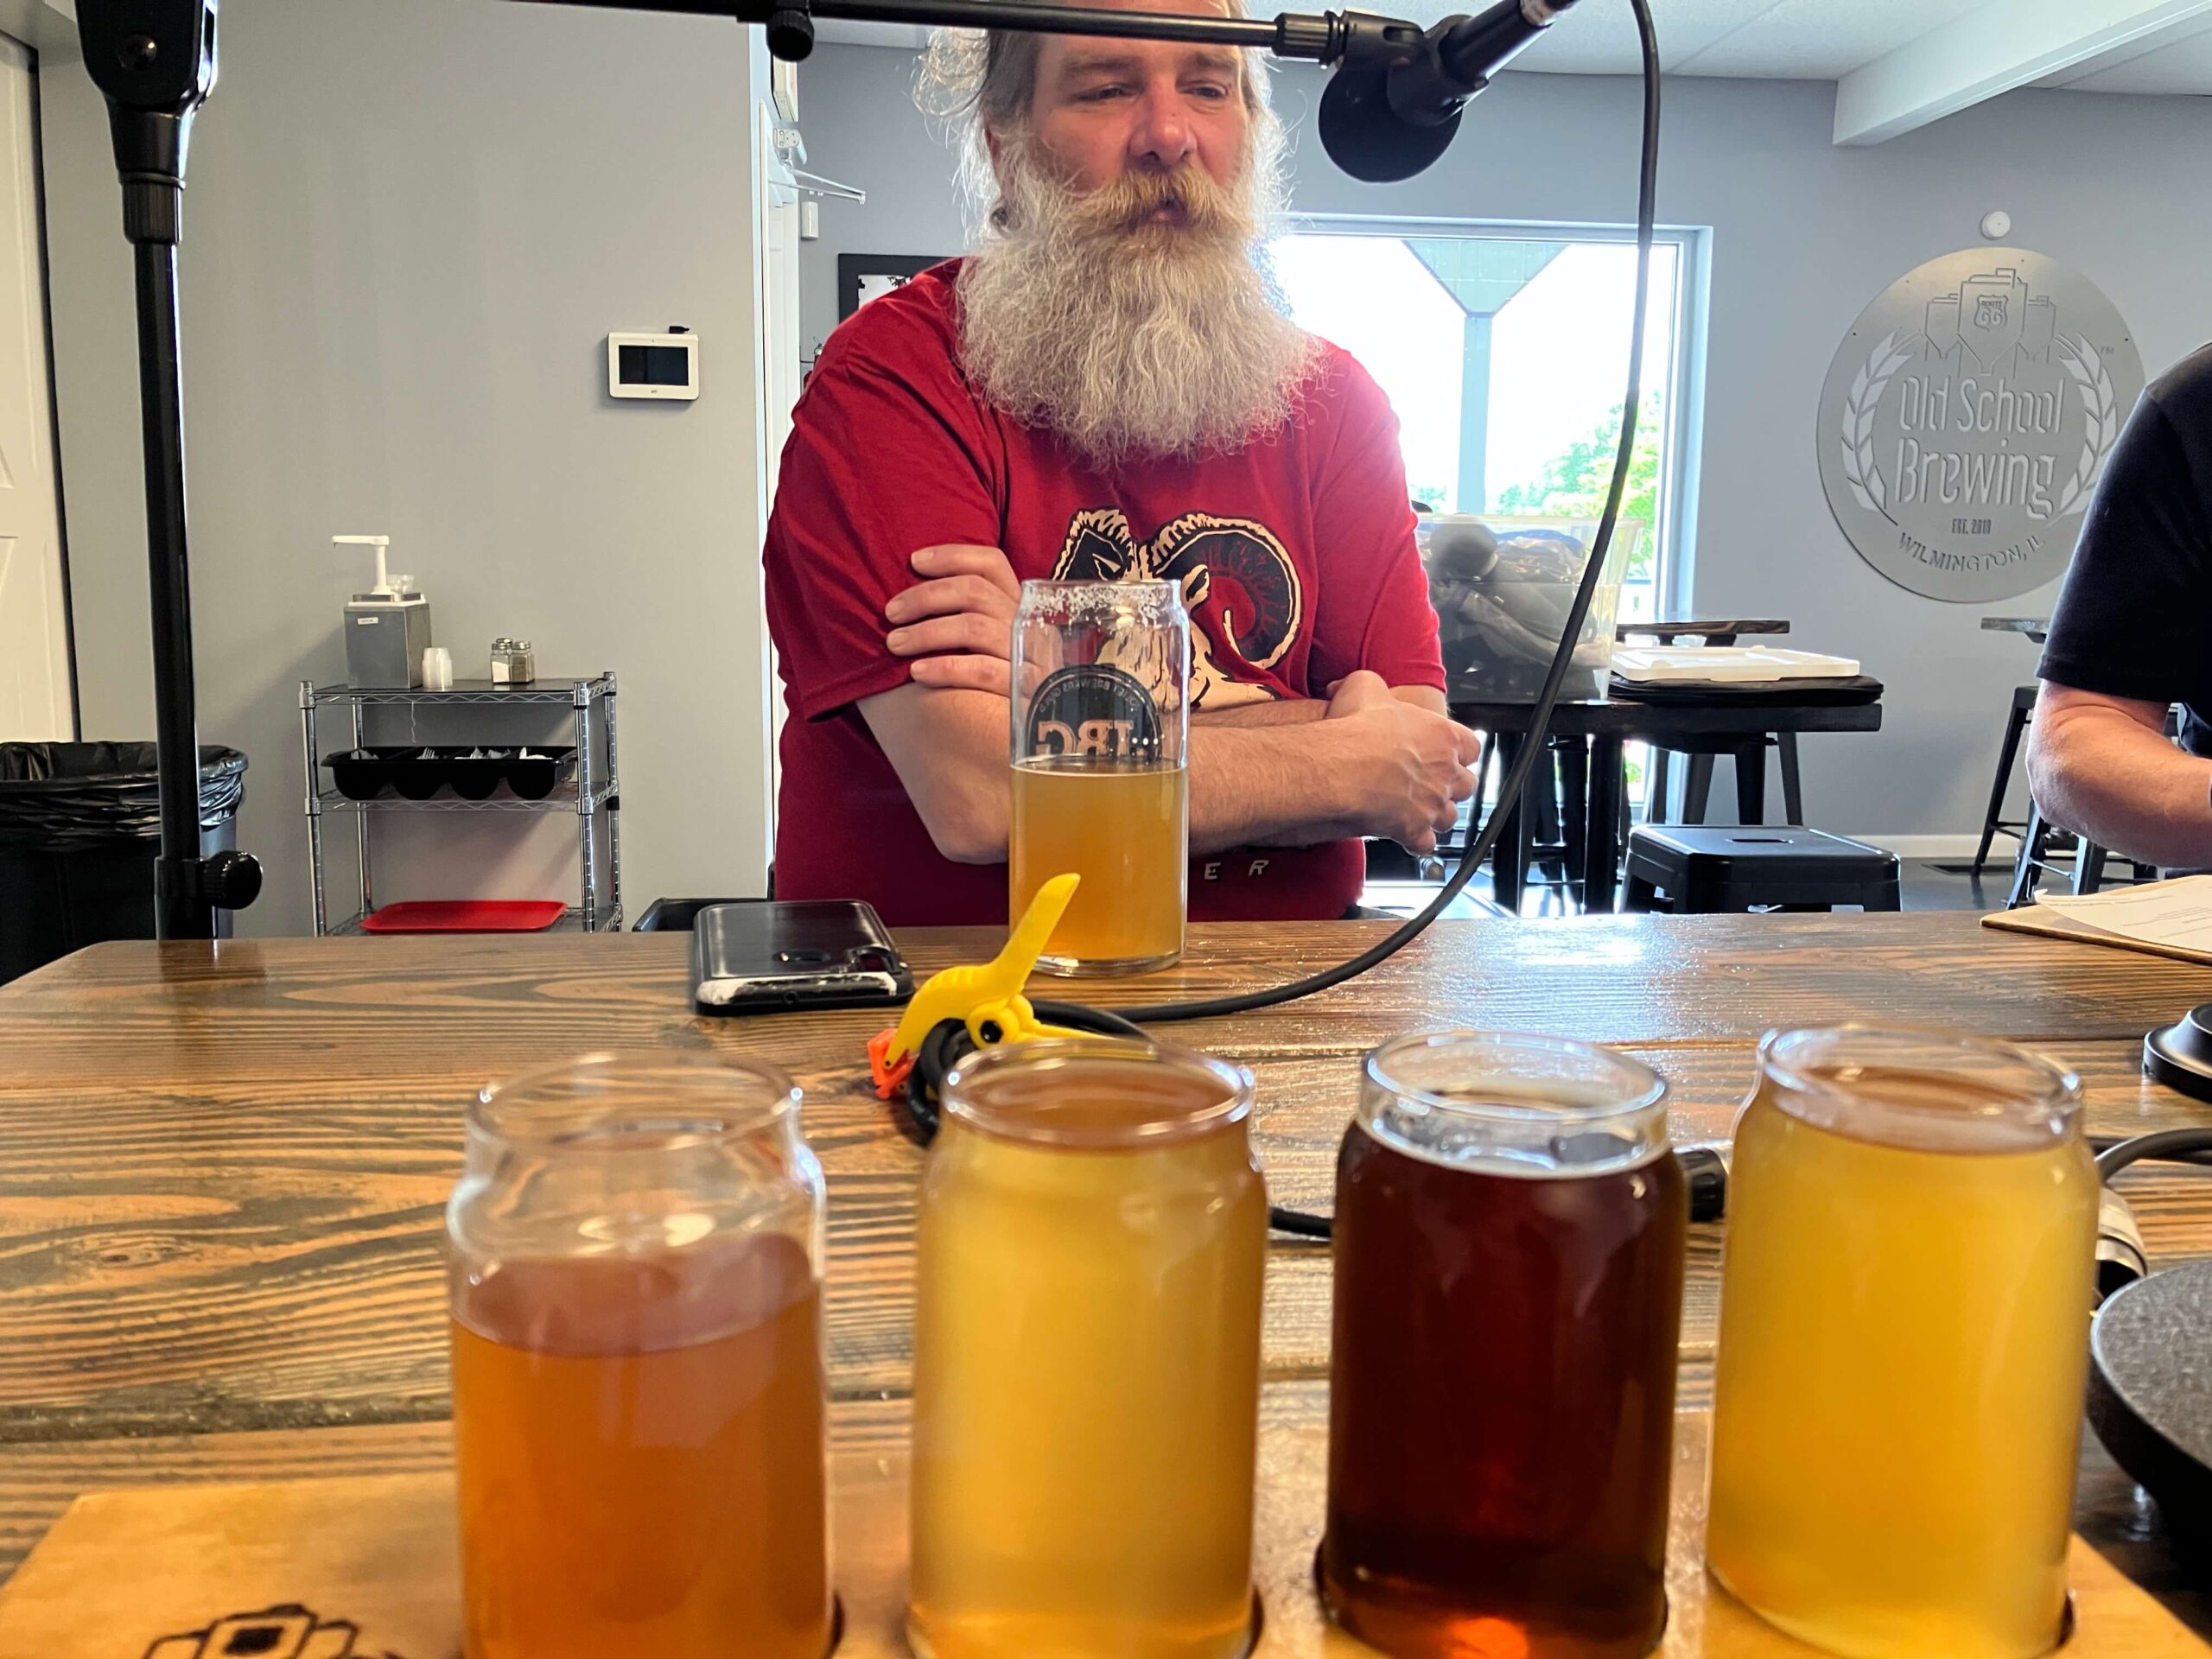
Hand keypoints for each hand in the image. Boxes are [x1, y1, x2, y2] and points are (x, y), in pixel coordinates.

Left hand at [886, 545, 1020, 696]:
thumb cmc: (996, 693)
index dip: (952, 556)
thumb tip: (906, 604)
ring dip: (927, 631)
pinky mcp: (1025, 693)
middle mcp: (1028, 627)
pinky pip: (983, 671)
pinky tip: (917, 673)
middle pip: (975, 591)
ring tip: (894, 644)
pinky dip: (946, 667)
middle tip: (891, 613)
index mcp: (1020, 609)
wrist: (1038, 747)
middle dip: (926, 596)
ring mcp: (1030, 659)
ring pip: (974, 627)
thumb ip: (965, 622)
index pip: (991, 564)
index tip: (914, 562)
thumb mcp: (990, 650)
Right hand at [1322, 671, 1481, 854]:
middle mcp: (1445, 772)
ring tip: (1420, 812)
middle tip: (1431, 782)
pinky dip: (1418, 843)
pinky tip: (1405, 837)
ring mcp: (1432, 804)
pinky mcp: (1414, 830)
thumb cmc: (1356, 731)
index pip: (1471, 746)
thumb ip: (1372, 685)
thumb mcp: (1364, 687)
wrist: (1341, 769)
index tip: (1447, 752)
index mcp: (1442, 736)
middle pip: (1466, 785)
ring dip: (1437, 815)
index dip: (1459, 751)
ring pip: (1451, 817)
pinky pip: (1426, 844)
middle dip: (1451, 785)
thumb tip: (1355, 685)